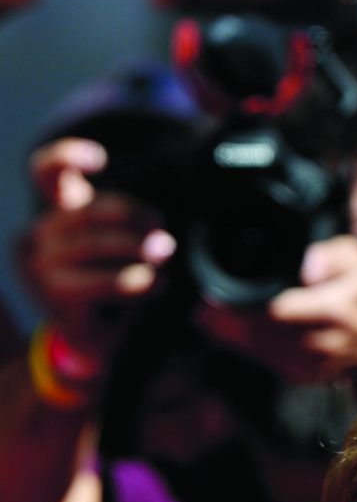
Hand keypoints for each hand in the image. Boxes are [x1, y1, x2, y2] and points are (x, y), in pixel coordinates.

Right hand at [16, 139, 175, 361]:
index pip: (48, 172)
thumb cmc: (115, 285)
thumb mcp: (122, 246)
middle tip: (163, 231)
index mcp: (59, 212)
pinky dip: (132, 280)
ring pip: (94, 242)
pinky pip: (98, 281)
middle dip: (131, 215)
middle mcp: (43, 233)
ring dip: (136, 246)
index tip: (99, 158)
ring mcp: (43, 264)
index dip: (68, 158)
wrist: (98, 342)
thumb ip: (132, 223)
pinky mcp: (55, 294)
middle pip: (86, 209)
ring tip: (165, 253)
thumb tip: (168, 219)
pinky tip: (155, 283)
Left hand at [195, 234, 356, 384]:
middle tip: (202, 307)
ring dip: (232, 337)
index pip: (279, 312)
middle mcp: (327, 343)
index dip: (243, 307)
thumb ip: (334, 255)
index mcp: (338, 311)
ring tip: (209, 318)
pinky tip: (229, 332)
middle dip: (229, 323)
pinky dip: (246, 347)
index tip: (214, 297)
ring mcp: (316, 365)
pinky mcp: (307, 376)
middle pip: (263, 336)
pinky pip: (268, 362)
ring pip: (262, 352)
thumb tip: (308, 266)